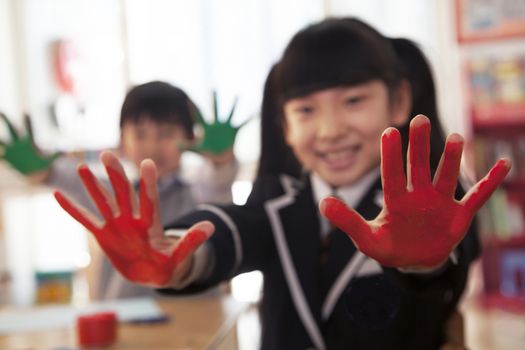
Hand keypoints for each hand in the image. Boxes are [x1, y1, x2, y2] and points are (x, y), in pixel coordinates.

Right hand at [0, 112, 59, 174]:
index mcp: (30, 142)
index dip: (28, 122)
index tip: (26, 112)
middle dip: (6, 121)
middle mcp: (20, 144)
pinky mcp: (8, 159)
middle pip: (13, 130)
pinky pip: (1, 155)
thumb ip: (58, 155)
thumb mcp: (51, 160)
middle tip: (1, 112)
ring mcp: (12, 151)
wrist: (36, 174)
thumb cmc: (44, 165)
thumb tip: (68, 152)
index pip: (28, 130)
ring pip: (3, 141)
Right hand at [54, 151, 213, 286]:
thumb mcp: (180, 256)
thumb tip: (211, 227)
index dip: (149, 184)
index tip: (148, 164)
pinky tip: (58, 194)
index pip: (150, 201)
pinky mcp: (104, 235)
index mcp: (151, 224)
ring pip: (103, 202)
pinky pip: (85, 220)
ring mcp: (116, 226)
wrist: (152, 273)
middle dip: (116, 175)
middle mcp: (132, 220)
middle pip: (123, 194)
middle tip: (107, 154)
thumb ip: (191, 242)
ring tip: (81, 166)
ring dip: (93, 186)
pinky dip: (73, 210)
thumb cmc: (168, 264)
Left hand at [191, 91, 250, 155]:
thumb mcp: (197, 150)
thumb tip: (175, 145)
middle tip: (213, 89)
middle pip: (215, 110)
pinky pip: (243, 124)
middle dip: (215, 100)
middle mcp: (216, 125)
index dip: (193, 109)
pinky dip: (249, 119)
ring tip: (237, 95)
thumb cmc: (208, 155)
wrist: (221, 160)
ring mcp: (226, 127)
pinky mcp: (234, 132)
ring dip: (234, 105)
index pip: (198, 117)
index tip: (188, 100)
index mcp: (206, 128)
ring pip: (230, 113)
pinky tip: (255, 113)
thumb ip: (187, 147)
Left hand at [320, 115, 509, 268]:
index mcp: (395, 200)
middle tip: (420, 119)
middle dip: (419, 146)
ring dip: (452, 159)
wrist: (414, 261)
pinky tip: (504, 164)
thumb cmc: (388, 247)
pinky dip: (490, 183)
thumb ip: (347, 221)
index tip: (388, 132)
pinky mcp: (458, 215)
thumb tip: (322, 202)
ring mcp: (440, 203)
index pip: (392, 174)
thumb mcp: (366, 239)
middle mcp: (418, 195)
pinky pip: (477, 196)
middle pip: (419, 167)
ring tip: (456, 138)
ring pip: (446, 176)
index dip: (390, 155)